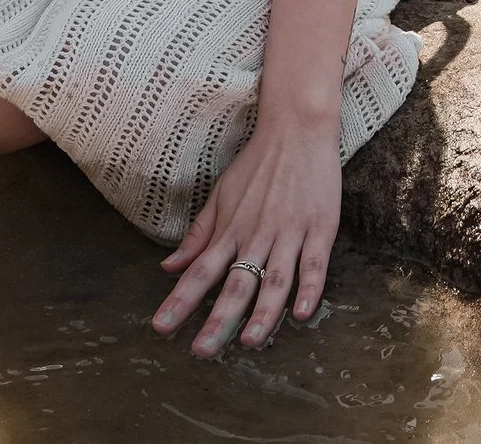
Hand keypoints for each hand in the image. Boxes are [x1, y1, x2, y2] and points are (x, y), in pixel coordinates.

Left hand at [152, 118, 339, 355]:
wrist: (297, 128)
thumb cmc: (257, 163)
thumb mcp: (221, 196)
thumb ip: (198, 235)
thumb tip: (168, 266)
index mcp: (231, 229)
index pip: (200, 271)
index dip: (180, 301)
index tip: (161, 328)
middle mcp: (257, 235)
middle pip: (235, 283)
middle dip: (217, 320)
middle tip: (200, 352)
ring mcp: (289, 232)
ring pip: (274, 280)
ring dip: (262, 312)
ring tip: (248, 342)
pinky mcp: (320, 228)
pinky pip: (314, 263)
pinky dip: (309, 288)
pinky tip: (302, 313)